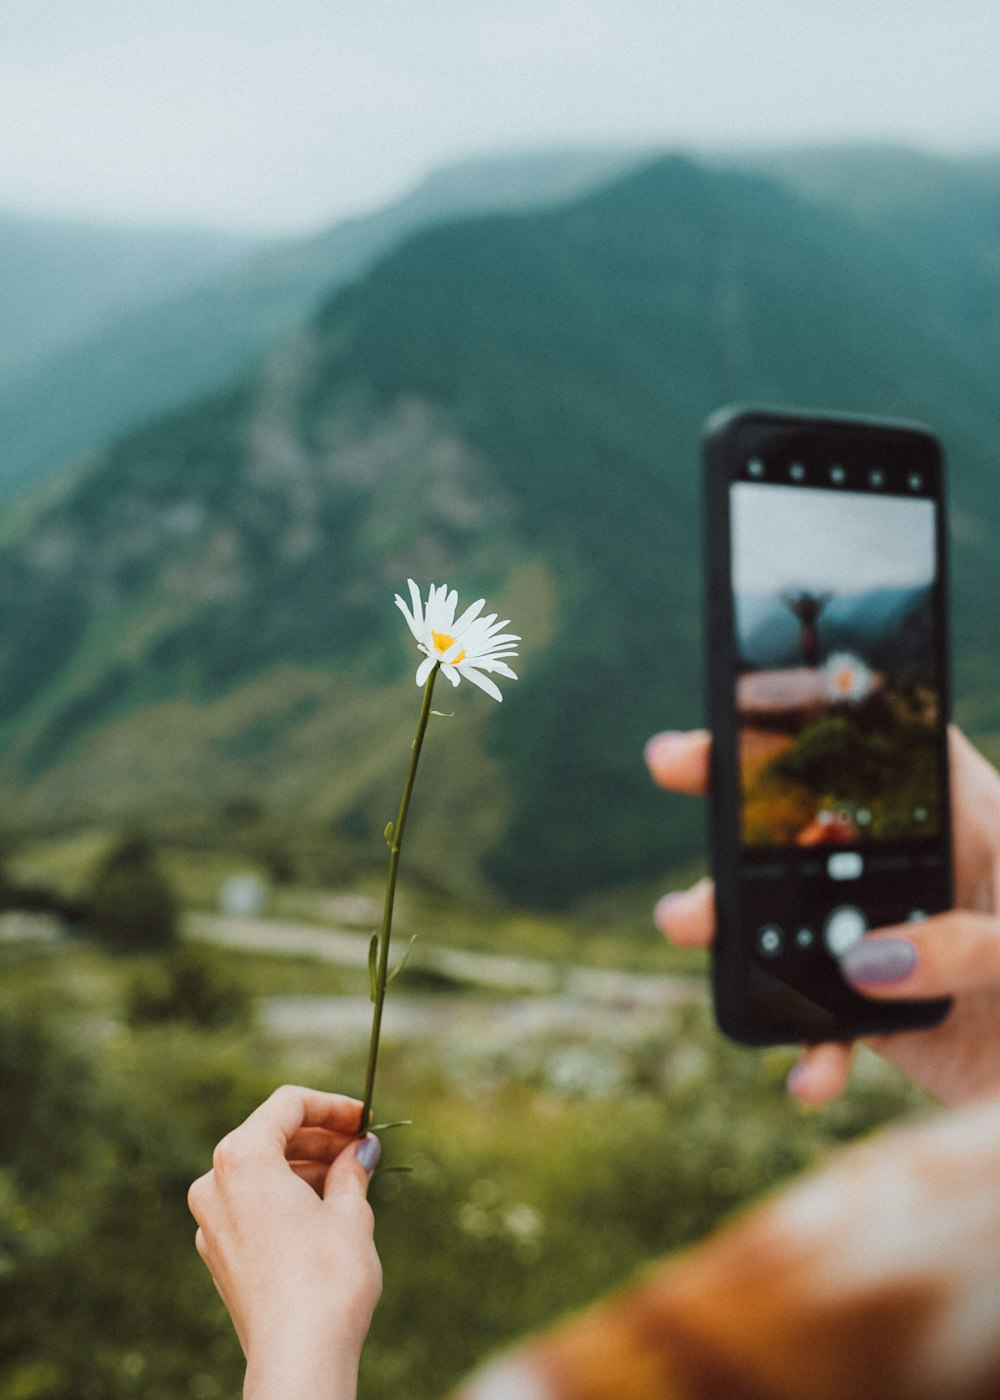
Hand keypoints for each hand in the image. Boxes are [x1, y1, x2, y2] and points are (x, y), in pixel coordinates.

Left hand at [188, 1085, 382, 1399]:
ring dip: (305, 1167)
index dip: (332, 1105)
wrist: (298, 1358)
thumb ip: (352, 1169)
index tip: (365, 1118)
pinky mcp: (219, 1254)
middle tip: (362, 1146)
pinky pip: (252, 1206)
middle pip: (270, 1136)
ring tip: (351, 1178)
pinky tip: (324, 1210)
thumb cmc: (326, 1277)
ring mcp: (211, 1222)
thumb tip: (361, 1148)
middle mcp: (214, 1184)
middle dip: (319, 1137)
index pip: (287, 1105)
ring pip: (260, 1173)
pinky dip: (286, 1197)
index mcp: (242, 1158)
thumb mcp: (351, 1211)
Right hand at [645, 726, 999, 1107]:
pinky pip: (826, 1023)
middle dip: (742, 798)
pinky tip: (809, 1079)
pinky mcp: (887, 1014)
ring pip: (797, 916)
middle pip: (817, 820)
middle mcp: (922, 871)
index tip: (754, 690)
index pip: (885, 749)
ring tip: (687, 924)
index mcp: (974, 821)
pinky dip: (808, 1052)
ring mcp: (897, 940)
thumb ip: (973, 945)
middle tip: (671, 764)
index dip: (815, 710)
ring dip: (736, 925)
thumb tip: (870, 961)